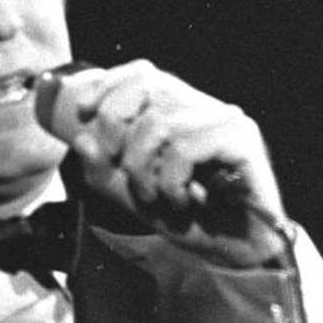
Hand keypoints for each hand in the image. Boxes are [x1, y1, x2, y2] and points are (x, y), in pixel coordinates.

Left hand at [56, 60, 286, 267]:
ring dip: (145, 170)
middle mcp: (203, 107)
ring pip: (159, 123)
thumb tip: (80, 139)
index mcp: (179, 110)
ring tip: (157, 197)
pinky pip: (184, 148)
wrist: (237, 250)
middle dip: (118, 135)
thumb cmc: (188, 218)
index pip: (142, 72)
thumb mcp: (130, 194)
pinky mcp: (241, 139)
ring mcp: (224, 120)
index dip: (108, 86)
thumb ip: (102, 169)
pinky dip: (172, 181)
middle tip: (125, 174)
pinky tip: (184, 200)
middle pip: (144, 89)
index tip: (82, 113)